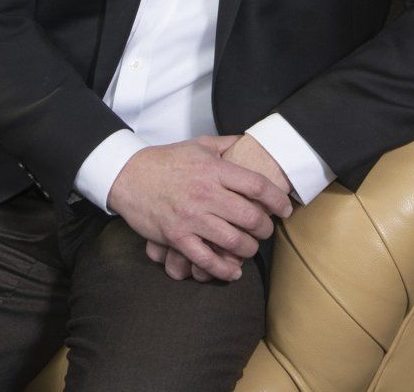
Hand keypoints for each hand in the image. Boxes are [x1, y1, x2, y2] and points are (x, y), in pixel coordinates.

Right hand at [108, 137, 291, 282]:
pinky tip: (233, 271)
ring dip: (248, 249)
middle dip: (265, 228)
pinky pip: (206, 259)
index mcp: (213, 170)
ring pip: (233, 242)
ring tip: (249, 247)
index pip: (257, 186)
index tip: (285, 207)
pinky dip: (224, 270)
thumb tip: (250, 142)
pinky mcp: (177, 237)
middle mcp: (205, 194)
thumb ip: (227, 144)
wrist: (128, 176)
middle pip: (250, 217)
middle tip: (266, 229)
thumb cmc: (166, 160)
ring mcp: (191, 218)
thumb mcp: (199, 144)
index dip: (277, 199)